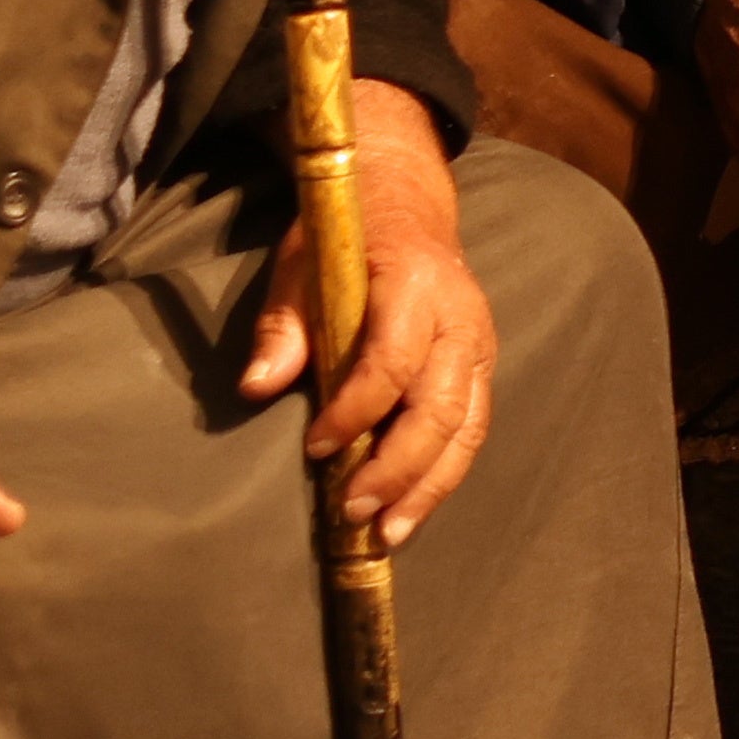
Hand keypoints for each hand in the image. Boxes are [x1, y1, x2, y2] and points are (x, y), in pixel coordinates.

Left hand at [239, 97, 500, 542]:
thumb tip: (257, 387)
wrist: (405, 203)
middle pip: (439, 408)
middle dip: (396, 468)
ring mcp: (479, 344)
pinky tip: (409, 509)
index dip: (355, 412)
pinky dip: (442, 474)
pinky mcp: (480, 368)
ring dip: (427, 487)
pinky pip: (471, 429)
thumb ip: (283, 328)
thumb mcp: (300, 265)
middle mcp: (461, 318)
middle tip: (351, 510)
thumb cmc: (346, 237)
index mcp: (416, 283)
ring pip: (466, 428)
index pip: (393, 362)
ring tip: (388, 534)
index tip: (315, 446)